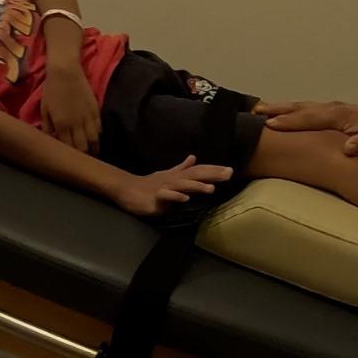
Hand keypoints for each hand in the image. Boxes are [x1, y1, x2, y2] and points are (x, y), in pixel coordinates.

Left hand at [40, 65, 100, 154]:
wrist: (65, 72)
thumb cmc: (52, 90)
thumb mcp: (44, 109)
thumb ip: (47, 126)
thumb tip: (50, 139)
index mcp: (62, 125)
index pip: (69, 148)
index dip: (71, 157)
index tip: (72, 162)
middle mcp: (76, 124)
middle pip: (84, 147)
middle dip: (84, 157)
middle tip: (84, 162)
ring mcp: (88, 117)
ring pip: (95, 140)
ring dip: (94, 149)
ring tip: (93, 154)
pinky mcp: (96, 110)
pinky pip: (100, 128)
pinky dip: (99, 136)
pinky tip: (96, 139)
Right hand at [110, 156, 232, 216]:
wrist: (127, 189)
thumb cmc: (150, 184)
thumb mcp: (168, 175)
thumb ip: (182, 168)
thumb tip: (194, 158)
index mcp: (178, 176)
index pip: (199, 171)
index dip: (214, 170)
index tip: (230, 170)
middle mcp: (174, 179)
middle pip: (195, 175)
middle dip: (212, 174)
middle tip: (229, 173)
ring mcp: (165, 188)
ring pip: (182, 185)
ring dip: (197, 186)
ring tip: (211, 188)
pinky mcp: (155, 198)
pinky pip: (166, 197)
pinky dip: (176, 197)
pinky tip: (185, 199)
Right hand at [254, 100, 357, 155]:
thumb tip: (349, 148)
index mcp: (337, 115)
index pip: (309, 118)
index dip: (289, 122)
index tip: (269, 124)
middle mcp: (330, 108)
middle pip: (298, 108)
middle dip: (276, 109)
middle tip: (253, 112)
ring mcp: (329, 108)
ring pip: (299, 106)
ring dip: (279, 108)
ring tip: (258, 110)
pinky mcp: (329, 111)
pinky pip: (304, 109)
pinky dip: (289, 110)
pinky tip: (280, 114)